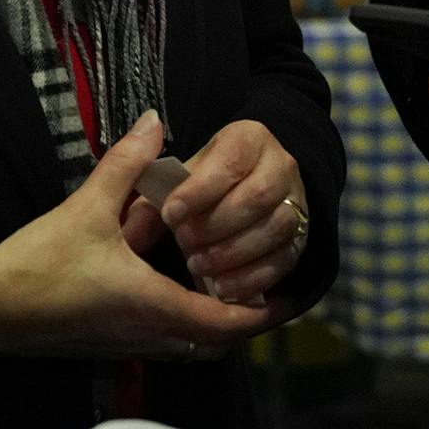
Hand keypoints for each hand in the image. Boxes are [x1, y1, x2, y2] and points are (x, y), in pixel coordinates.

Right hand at [0, 112, 283, 359]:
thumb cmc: (37, 266)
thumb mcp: (86, 207)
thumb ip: (125, 163)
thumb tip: (155, 123)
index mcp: (153, 305)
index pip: (225, 322)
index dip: (259, 312)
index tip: (283, 295)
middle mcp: (148, 334)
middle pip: (214, 343)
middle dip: (242, 320)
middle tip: (259, 289)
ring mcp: (128, 345)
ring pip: (189, 346)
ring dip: (212, 323)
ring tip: (224, 287)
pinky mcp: (110, 345)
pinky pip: (164, 341)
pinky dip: (183, 324)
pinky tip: (174, 289)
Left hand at [156, 120, 309, 305]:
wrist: (240, 192)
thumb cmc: (198, 184)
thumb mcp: (174, 177)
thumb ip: (149, 197)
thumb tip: (129, 229)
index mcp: (248, 139)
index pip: (231, 159)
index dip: (201, 189)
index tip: (170, 214)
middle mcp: (280, 166)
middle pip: (259, 195)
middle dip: (218, 224)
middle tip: (185, 244)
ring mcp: (295, 203)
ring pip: (276, 228)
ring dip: (234, 253)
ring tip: (199, 267)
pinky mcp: (299, 240)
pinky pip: (284, 261)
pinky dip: (252, 278)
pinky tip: (222, 289)